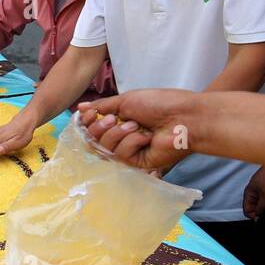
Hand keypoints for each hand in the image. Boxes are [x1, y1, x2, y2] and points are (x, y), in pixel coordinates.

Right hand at [78, 88, 200, 171]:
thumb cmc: (160, 104)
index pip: (92, 128)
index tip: (92, 114)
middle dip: (101, 127)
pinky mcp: (137, 163)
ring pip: (105, 148)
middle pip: (94, 140)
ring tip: (137, 126)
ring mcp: (129, 151)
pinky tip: (146, 137)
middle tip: (116, 118)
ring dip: (119, 133)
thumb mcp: (126, 100)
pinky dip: (132, 142)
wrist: (183, 116)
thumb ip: (102, 106)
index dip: (88, 122)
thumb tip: (80, 109)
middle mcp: (122, 137)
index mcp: (119, 121)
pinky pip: (121, 155)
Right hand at [243, 165, 264, 219]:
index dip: (254, 215)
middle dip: (262, 211)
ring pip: (262, 204)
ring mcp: (261, 190)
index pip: (247, 210)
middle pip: (254, 208)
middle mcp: (253, 192)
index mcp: (249, 193)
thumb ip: (261, 207)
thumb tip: (257, 217)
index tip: (262, 216)